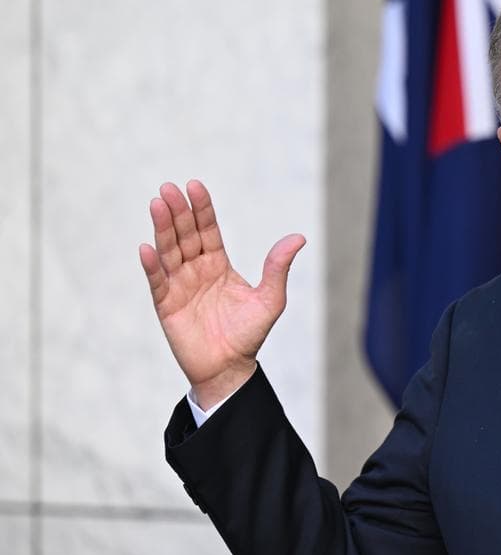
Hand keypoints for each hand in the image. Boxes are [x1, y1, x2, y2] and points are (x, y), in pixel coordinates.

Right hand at [138, 180, 304, 408]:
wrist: (230, 367)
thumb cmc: (249, 333)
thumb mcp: (270, 298)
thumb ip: (278, 268)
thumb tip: (298, 237)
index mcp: (218, 265)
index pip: (207, 230)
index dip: (201, 209)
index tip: (195, 186)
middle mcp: (196, 270)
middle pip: (185, 235)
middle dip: (178, 212)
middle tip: (170, 187)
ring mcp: (179, 286)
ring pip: (169, 252)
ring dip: (162, 229)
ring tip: (157, 204)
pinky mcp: (167, 305)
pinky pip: (158, 282)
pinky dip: (152, 266)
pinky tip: (147, 248)